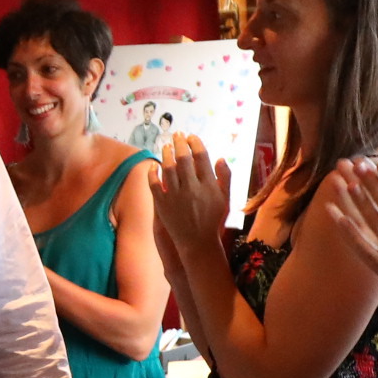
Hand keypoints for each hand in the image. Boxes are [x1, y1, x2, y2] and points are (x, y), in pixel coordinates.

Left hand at [152, 135, 233, 254]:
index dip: (195, 143)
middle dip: (179, 143)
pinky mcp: (162, 204)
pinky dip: (152, 172)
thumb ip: (225, 178)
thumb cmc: (213, 220)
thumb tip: (220, 158)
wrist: (197, 243)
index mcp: (208, 185)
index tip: (191, 137)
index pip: (200, 156)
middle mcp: (191, 188)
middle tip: (177, 135)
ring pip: (168, 167)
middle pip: (183, 158)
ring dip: (166, 153)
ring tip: (166, 146)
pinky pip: (154, 183)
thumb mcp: (225, 199)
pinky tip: (154, 165)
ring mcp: (175, 196)